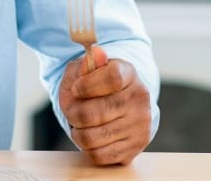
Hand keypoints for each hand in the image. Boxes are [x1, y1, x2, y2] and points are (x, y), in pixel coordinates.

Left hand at [58, 46, 153, 165]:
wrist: (122, 106)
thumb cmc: (98, 86)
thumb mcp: (88, 70)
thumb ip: (85, 64)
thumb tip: (95, 55)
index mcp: (129, 74)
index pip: (111, 78)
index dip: (86, 85)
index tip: (76, 88)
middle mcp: (139, 99)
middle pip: (93, 113)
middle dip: (73, 113)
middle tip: (71, 110)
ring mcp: (139, 125)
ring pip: (91, 137)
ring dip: (77, 132)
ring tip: (80, 124)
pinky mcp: (134, 148)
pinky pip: (98, 155)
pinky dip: (87, 148)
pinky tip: (90, 136)